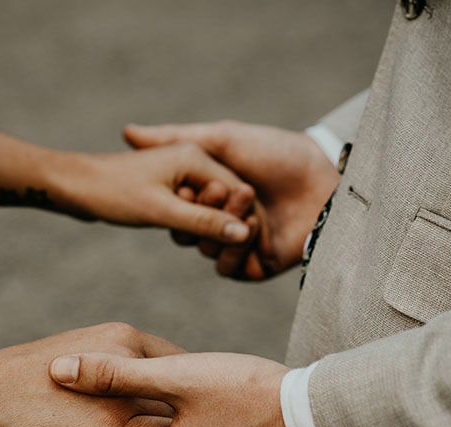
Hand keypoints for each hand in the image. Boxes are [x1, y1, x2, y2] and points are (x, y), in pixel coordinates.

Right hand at [0, 323, 183, 426]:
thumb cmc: (19, 380)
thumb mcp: (74, 358)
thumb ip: (109, 370)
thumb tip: (126, 391)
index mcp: (123, 337)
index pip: (177, 363)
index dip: (185, 391)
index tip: (189, 412)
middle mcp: (133, 359)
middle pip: (185, 392)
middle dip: (194, 417)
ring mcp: (126, 394)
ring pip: (177, 421)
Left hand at [49, 350, 318, 426]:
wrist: (323, 421)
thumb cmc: (249, 394)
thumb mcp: (176, 376)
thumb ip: (112, 375)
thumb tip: (56, 371)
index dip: (107, 418)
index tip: (116, 392)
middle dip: (142, 425)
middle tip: (158, 389)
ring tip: (191, 399)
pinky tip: (219, 417)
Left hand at [53, 143, 256, 243]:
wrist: (71, 185)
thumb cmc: (112, 192)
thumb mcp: (160, 211)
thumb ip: (203, 221)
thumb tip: (242, 233)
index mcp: (195, 157)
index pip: (236, 190)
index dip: (239, 219)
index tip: (235, 245)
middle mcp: (191, 159)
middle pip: (225, 197)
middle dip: (222, 223)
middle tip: (211, 246)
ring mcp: (178, 172)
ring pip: (208, 205)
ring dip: (203, 225)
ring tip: (186, 236)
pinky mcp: (165, 186)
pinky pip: (190, 207)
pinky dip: (189, 222)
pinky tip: (177, 233)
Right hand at [125, 122, 339, 279]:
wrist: (324, 181)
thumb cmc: (277, 154)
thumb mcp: (222, 139)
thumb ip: (175, 137)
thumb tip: (127, 132)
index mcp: (212, 194)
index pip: (178, 207)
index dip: (178, 199)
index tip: (185, 186)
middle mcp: (222, 220)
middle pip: (187, 232)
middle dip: (202, 213)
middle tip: (221, 192)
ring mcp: (239, 244)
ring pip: (206, 250)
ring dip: (220, 230)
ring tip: (248, 207)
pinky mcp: (256, 266)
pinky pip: (228, 269)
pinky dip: (234, 251)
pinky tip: (253, 231)